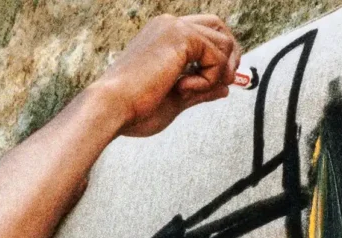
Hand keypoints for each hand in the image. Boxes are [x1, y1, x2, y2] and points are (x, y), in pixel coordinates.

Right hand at [91, 14, 241, 137]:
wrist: (111, 108)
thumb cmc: (133, 109)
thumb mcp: (175, 100)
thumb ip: (201, 90)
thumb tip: (225, 89)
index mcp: (161, 35)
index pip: (204, 32)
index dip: (219, 55)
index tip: (220, 81)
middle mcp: (168, 25)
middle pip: (219, 27)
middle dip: (230, 56)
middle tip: (226, 82)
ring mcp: (174, 27)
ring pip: (223, 42)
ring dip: (217, 73)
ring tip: (189, 91)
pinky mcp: (181, 36)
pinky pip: (217, 56)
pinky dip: (209, 78)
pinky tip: (182, 88)